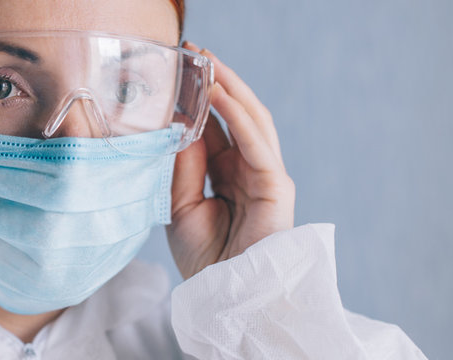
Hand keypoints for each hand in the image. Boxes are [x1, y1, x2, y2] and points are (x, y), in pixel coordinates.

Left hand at [166, 41, 294, 278]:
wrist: (225, 296)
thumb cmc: (204, 258)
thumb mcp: (178, 205)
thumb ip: (181, 166)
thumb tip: (177, 126)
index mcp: (226, 172)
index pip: (215, 125)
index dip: (198, 97)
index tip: (178, 70)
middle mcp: (248, 168)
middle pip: (237, 114)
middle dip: (217, 81)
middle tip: (195, 52)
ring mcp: (266, 175)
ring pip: (252, 120)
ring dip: (230, 88)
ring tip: (207, 62)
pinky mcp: (276, 187)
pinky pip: (258, 144)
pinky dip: (238, 117)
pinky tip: (218, 96)